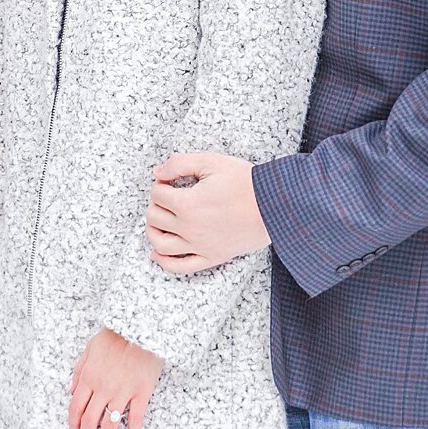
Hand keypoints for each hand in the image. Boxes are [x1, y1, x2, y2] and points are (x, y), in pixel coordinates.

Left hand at [67, 328, 161, 428]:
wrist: (141, 326)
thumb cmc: (116, 335)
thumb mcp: (91, 347)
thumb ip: (79, 369)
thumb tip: (71, 389)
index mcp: (89, 376)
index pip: (76, 407)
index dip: (73, 423)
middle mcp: (103, 387)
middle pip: (90, 420)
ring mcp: (123, 391)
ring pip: (110, 423)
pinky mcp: (141, 391)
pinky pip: (136, 415)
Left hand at [145, 151, 269, 274]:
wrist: (274, 204)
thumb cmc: (245, 181)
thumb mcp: (211, 161)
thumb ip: (179, 164)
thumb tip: (157, 173)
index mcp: (188, 204)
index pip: (157, 194)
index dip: (160, 184)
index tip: (170, 181)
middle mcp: (190, 228)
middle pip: (154, 218)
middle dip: (156, 204)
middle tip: (168, 197)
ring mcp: (200, 246)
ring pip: (161, 245)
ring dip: (153, 232)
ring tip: (158, 221)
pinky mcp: (212, 257)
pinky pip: (181, 267)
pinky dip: (164, 263)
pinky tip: (157, 254)